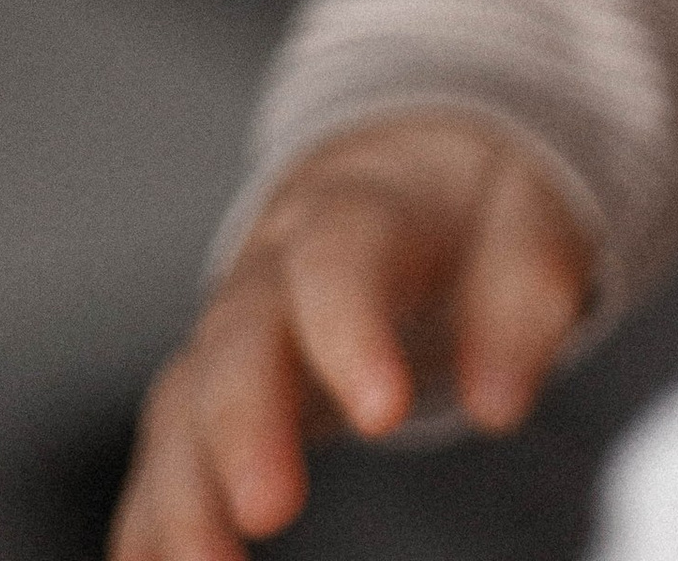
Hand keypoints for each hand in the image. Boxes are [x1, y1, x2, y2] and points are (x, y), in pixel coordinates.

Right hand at [112, 111, 591, 560]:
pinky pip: (166, 450)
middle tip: (268, 511)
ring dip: (182, 491)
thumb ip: (522, 298)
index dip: (352, 333)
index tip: (385, 415)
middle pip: (239, 338)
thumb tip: (501, 405)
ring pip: (185, 403)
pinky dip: (149, 514)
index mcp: (355, 210)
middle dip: (245, 426)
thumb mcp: (528, 216)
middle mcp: (271, 270)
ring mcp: (232, 331)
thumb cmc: (471, 204)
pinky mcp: (212, 390)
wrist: (409, 163)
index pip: (338, 259)